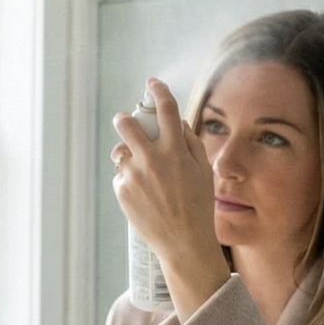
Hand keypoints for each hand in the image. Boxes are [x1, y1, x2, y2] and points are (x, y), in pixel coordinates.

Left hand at [111, 76, 228, 317]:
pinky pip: (122, 175)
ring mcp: (134, 174)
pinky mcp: (122, 190)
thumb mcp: (203, 171)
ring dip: (126, 152)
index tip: (152, 83)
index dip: (158, 92)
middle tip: (125, 121)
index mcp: (175, 150)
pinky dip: (130, 179)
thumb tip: (176, 123)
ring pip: (120, 151)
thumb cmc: (198, 205)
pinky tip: (145, 195)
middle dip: (124, 120)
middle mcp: (152, 158)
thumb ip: (190, 143)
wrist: (183, 240)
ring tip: (139, 166)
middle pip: (127, 125)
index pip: (166, 110)